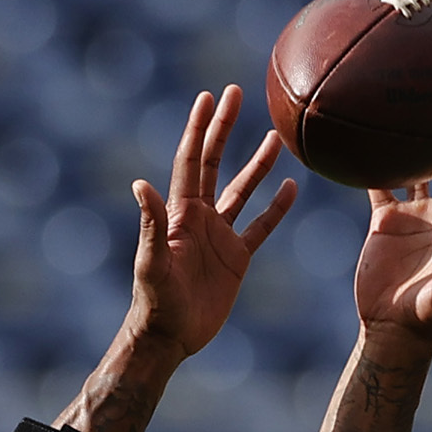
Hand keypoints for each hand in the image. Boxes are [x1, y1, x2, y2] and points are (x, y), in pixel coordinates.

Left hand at [128, 85, 296, 356]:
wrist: (171, 337)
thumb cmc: (156, 302)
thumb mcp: (152, 262)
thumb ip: (151, 224)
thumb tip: (140, 184)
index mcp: (181, 213)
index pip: (191, 160)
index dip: (199, 128)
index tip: (209, 97)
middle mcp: (200, 217)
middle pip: (214, 162)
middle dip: (223, 128)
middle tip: (236, 93)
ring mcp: (219, 236)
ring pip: (242, 190)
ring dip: (256, 164)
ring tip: (274, 137)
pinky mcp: (236, 258)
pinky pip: (260, 226)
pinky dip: (275, 208)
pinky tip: (290, 188)